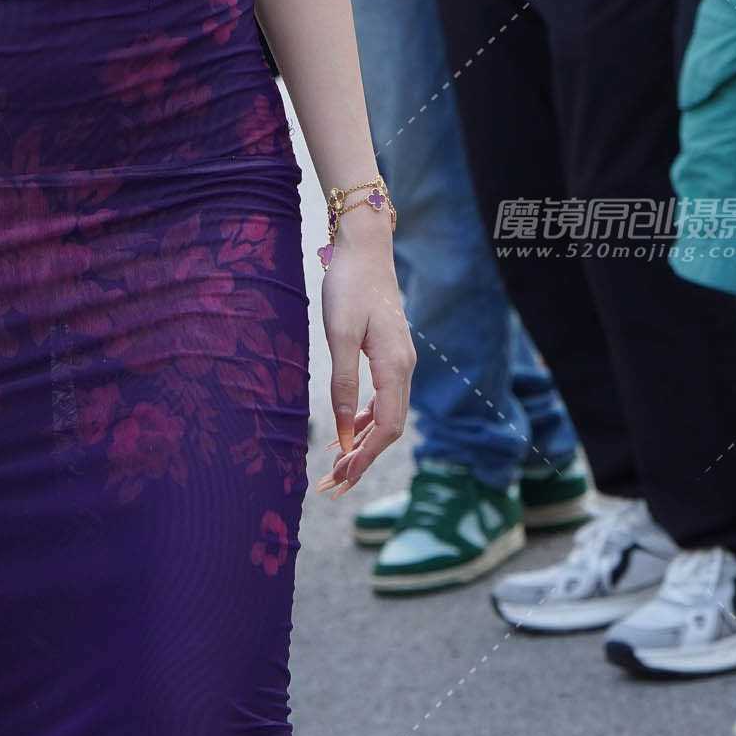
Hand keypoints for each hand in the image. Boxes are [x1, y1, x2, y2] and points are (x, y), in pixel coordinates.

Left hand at [314, 215, 412, 496]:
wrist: (364, 248)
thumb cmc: (349, 286)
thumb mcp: (339, 336)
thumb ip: (342, 384)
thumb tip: (341, 431)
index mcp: (395, 367)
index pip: (387, 428)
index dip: (365, 458)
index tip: (341, 480)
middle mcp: (404, 369)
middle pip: (388, 429)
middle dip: (362, 460)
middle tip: (332, 487)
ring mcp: (398, 362)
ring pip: (384, 416)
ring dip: (361, 443)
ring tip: (335, 468)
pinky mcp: (388, 356)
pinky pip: (380, 399)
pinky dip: (362, 420)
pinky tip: (345, 433)